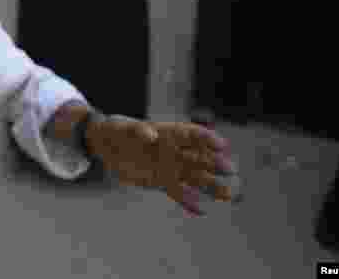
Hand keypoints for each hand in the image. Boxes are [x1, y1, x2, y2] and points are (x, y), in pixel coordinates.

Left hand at [88, 115, 239, 214]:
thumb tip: (151, 136)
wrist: (108, 147)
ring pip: (196, 177)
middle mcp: (175, 151)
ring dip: (211, 186)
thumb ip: (140, 132)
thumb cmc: (119, 131)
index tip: (221, 145)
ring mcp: (170, 167)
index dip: (207, 139)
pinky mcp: (162, 182)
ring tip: (228, 195)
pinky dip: (189, 201)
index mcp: (170, 133)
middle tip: (230, 172)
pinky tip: (202, 210)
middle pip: (200, 157)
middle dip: (216, 164)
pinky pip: (179, 192)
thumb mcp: (126, 128)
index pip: (193, 135)